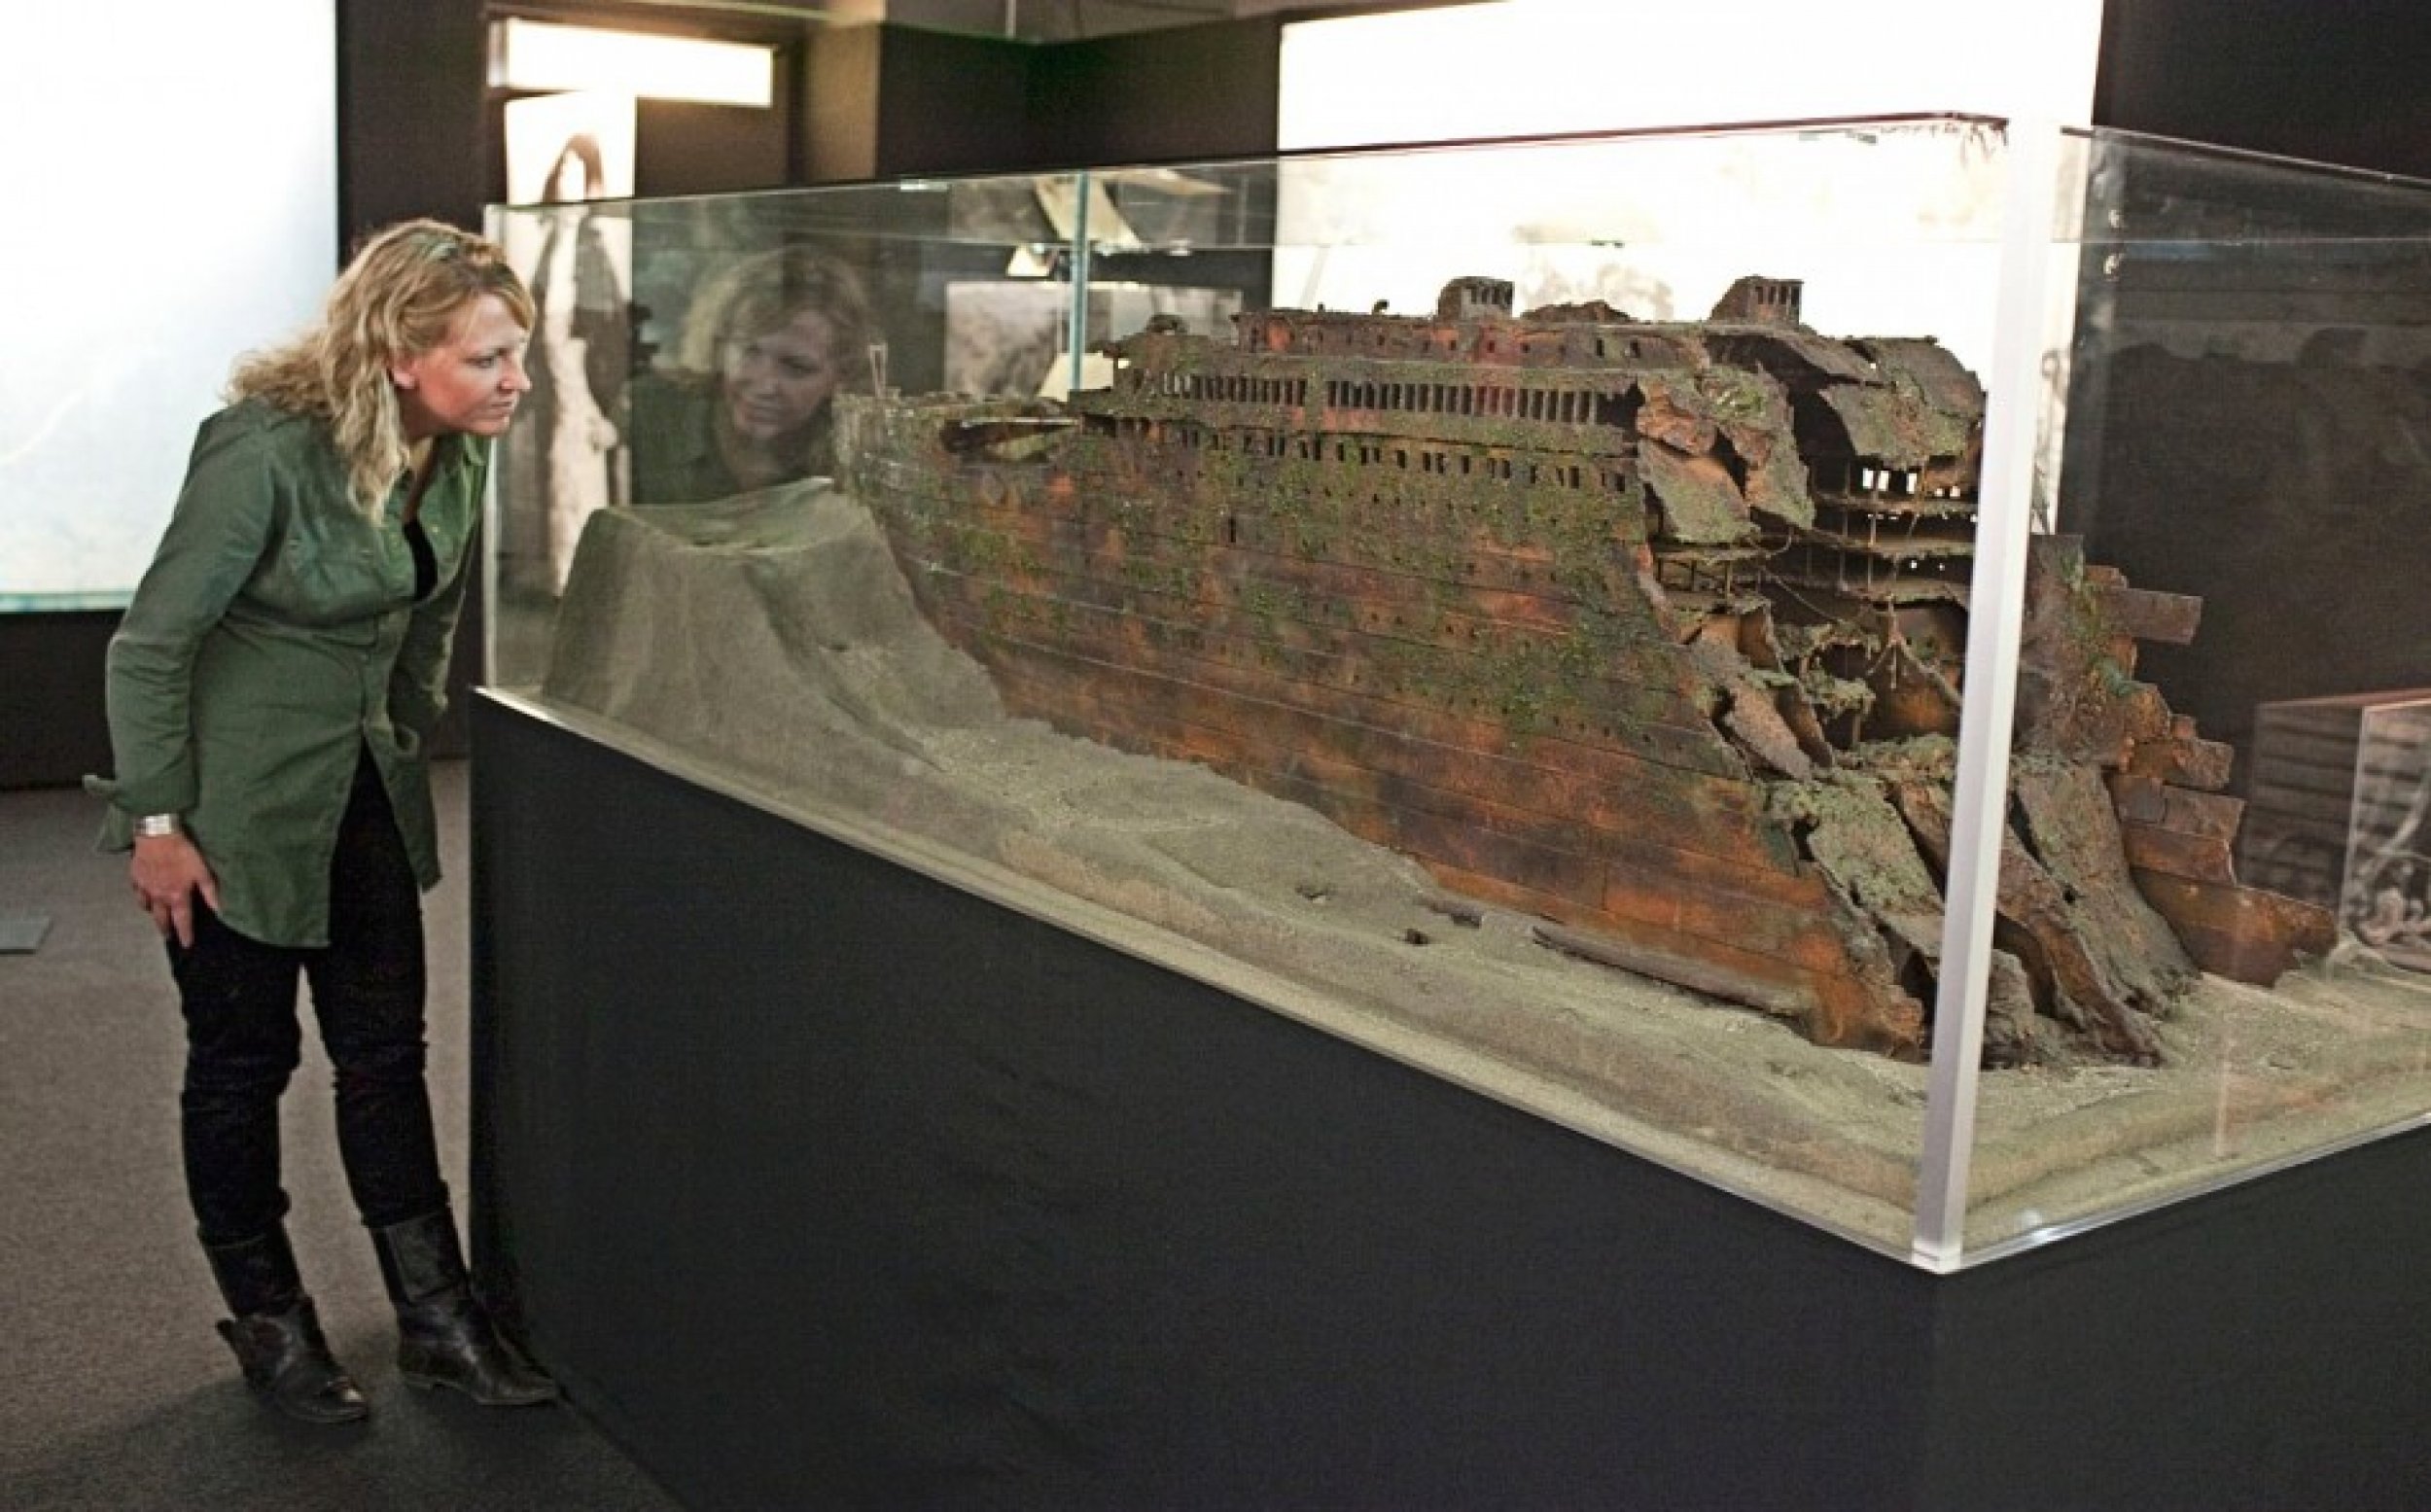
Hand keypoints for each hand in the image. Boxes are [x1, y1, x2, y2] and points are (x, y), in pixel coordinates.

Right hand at [130, 832, 220, 947]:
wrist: (157, 835)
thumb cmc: (182, 852)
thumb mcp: (202, 871)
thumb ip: (210, 892)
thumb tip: (219, 909)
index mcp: (177, 896)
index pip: (182, 921)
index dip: (185, 934)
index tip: (186, 944)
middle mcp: (159, 896)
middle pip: (161, 919)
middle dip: (166, 929)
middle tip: (168, 936)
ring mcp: (145, 888)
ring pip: (147, 907)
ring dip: (153, 914)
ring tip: (157, 917)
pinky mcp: (135, 877)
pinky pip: (137, 893)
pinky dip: (142, 898)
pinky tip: (144, 897)